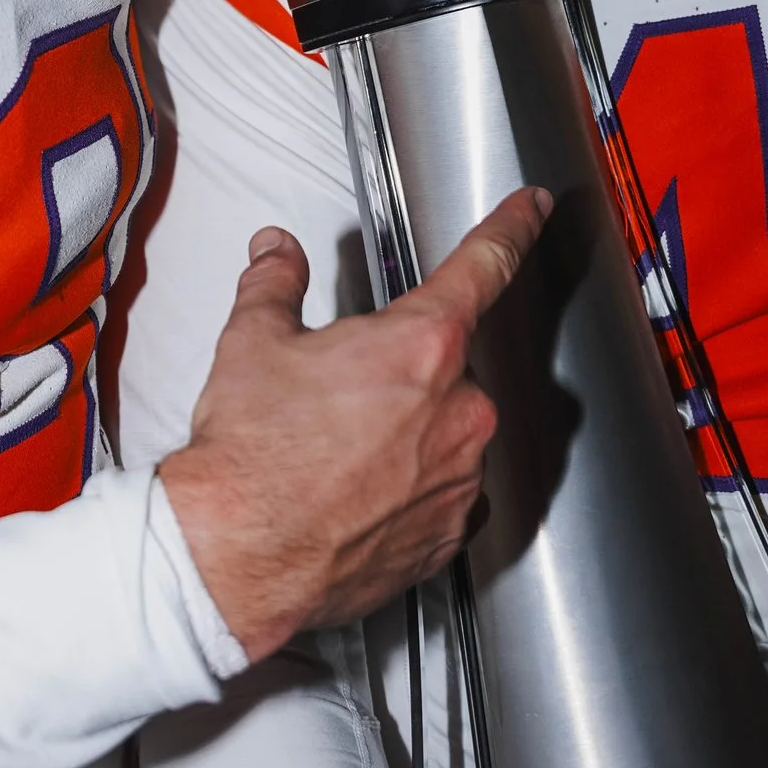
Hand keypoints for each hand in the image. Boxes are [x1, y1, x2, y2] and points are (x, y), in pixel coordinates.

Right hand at [158, 188, 549, 665]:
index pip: (484, 264)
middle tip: (341, 392)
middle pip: (448, 365)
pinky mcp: (449, 536)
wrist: (237, 557)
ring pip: (449, 433)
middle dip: (402, 372)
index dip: (511, 227)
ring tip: (340, 453)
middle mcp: (459, 409)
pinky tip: (359, 495)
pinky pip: (445, 496)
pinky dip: (412, 490)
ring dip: (408, 433)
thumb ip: (276, 284)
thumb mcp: (253, 343)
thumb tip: (278, 254)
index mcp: (421, 345)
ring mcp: (461, 478)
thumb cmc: (250, 458)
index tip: (530, 210)